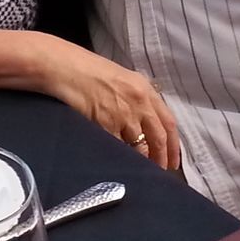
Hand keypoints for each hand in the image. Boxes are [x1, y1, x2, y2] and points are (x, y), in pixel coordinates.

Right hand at [37, 39, 179, 169]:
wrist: (65, 69)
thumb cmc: (89, 71)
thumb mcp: (122, 78)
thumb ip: (138, 98)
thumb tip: (146, 121)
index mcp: (145, 90)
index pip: (168, 122)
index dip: (174, 146)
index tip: (173, 162)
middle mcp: (139, 103)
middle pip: (158, 138)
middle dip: (161, 159)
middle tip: (159, 172)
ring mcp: (123, 116)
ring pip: (139, 148)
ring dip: (140, 161)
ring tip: (137, 169)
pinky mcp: (105, 126)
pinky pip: (117, 149)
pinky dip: (119, 158)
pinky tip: (117, 162)